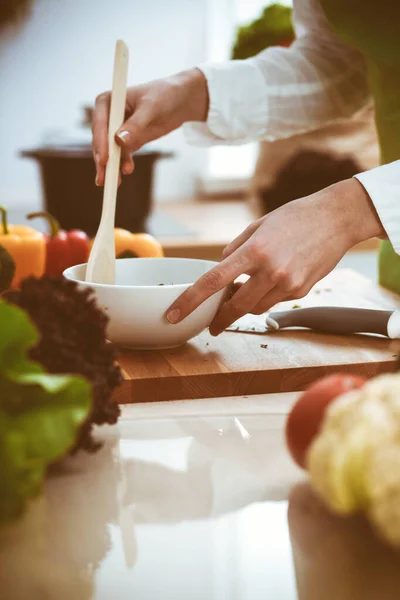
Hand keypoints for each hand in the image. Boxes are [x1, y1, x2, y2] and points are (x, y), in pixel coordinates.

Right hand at [92, 68, 208, 185]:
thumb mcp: (151, 108)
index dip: (101, 142)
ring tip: (114, 182)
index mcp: (108, 101)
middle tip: (105, 177)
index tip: (104, 159)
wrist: (180, 101)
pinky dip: (123, 164)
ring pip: (110, 152)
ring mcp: (117, 130)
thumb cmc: (164, 95)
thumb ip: (136, 125)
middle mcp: (109, 116)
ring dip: (112, 167)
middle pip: (101, 141)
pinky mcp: (129, 141)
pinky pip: (122, 156)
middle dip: (103, 160)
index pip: (100, 124)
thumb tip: (119, 141)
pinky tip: (126, 171)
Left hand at [167, 179, 384, 334]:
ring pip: (256, 308)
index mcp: (253, 251)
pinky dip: (268, 296)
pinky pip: (275, 301)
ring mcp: (288, 284)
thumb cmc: (295, 217)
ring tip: (246, 290)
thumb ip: (236, 250)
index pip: (213, 281)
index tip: (174, 314)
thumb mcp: (258, 225)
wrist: (336, 219)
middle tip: (211, 325)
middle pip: (235, 306)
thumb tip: (221, 269)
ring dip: (246, 305)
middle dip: (220, 319)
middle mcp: (270, 271)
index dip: (190, 301)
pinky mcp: (301, 291)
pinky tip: (275, 279)